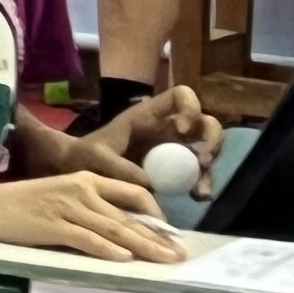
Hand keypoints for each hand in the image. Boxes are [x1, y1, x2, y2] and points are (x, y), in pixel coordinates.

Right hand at [0, 166, 186, 264]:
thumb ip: (88, 210)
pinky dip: (106, 249)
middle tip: (181, 254)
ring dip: (144, 246)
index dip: (156, 213)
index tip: (171, 233)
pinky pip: (86, 239)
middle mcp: (80, 190)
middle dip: (159, 236)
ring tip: (165, 260)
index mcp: (84, 180)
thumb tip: (123, 232)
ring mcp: (66, 208)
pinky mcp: (52, 226)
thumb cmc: (19, 205)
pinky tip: (124, 259)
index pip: (132, 192)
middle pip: (129, 216)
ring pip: (115, 229)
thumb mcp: (59, 198)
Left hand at [80, 82, 224, 196]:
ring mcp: (175, 148)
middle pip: (205, 122)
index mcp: (148, 115)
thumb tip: (149, 182)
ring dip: (210, 169)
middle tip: (202, 162)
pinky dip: (203, 185)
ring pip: (207, 149)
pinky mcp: (177, 168)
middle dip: (212, 139)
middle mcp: (167, 128)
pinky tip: (197, 197)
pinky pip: (199, 174)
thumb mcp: (95, 156)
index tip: (181, 130)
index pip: (180, 95)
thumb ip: (117, 166)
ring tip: (199, 190)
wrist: (81, 171)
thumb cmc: (87, 154)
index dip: (189, 107)